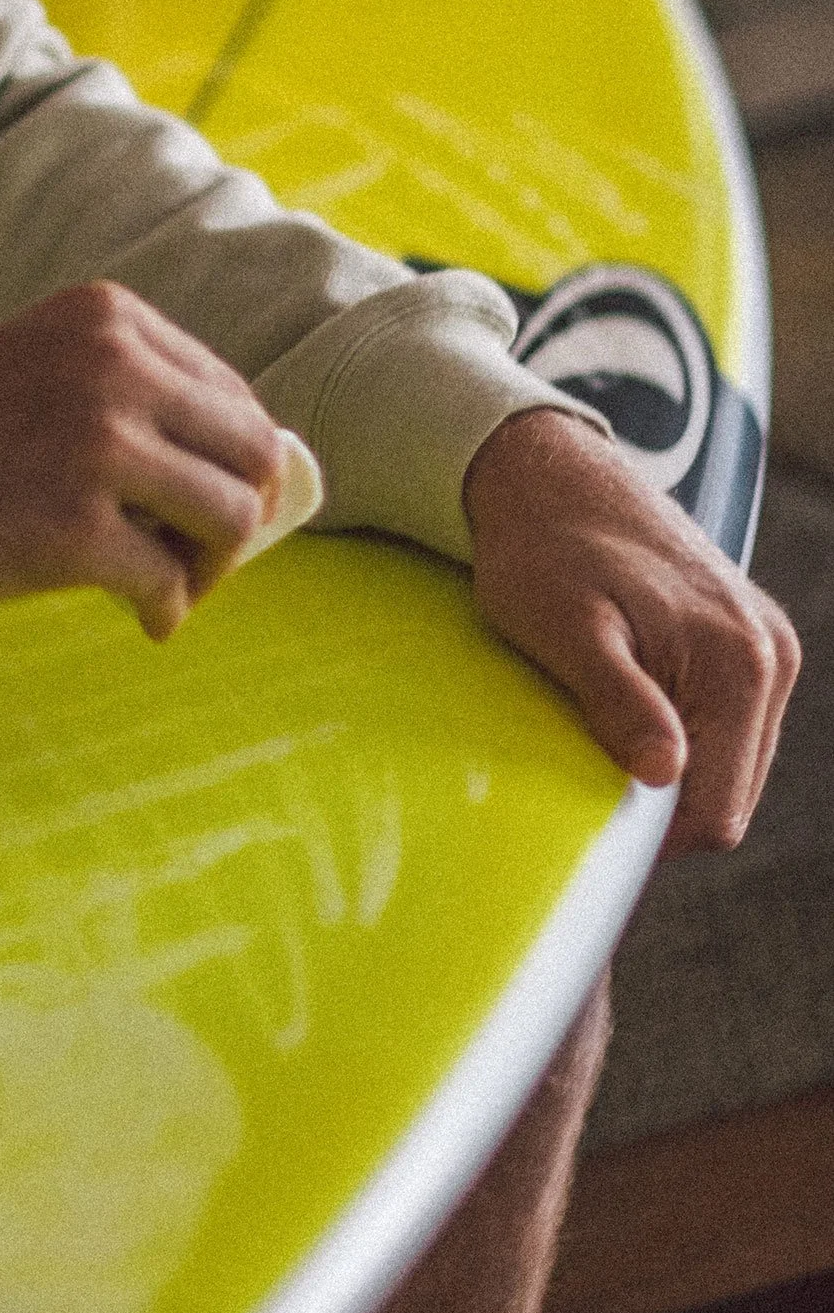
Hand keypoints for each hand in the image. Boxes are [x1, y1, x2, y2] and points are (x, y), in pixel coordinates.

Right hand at [0, 280, 286, 641]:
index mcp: (108, 316)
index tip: (197, 507)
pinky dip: (165, 609)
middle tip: (196, 556)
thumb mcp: (44, 372)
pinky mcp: (76, 528)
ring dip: (211, 566)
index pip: (234, 394)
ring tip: (166, 586)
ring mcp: (98, 444)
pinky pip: (169, 582)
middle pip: (253, 453)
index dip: (233, 463)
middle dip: (239, 515)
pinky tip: (138, 618)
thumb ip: (134, 396)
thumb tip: (257, 477)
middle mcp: (113, 365)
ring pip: (232, 517)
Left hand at [462, 406, 798, 849]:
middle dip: (662, 807)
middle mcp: (770, 657)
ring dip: (670, 772)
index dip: (651, 840)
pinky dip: (679, 738)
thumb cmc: (541, 548)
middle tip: (584, 782)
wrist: (548, 472)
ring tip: (601, 737)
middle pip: (728, 795)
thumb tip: (665, 773)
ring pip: (729, 766)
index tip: (588, 830)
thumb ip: (618, 700)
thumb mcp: (563, 628)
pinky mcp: (746, 641)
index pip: (715, 811)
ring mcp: (765, 648)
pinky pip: (725, 728)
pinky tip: (625, 713)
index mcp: (738, 662)